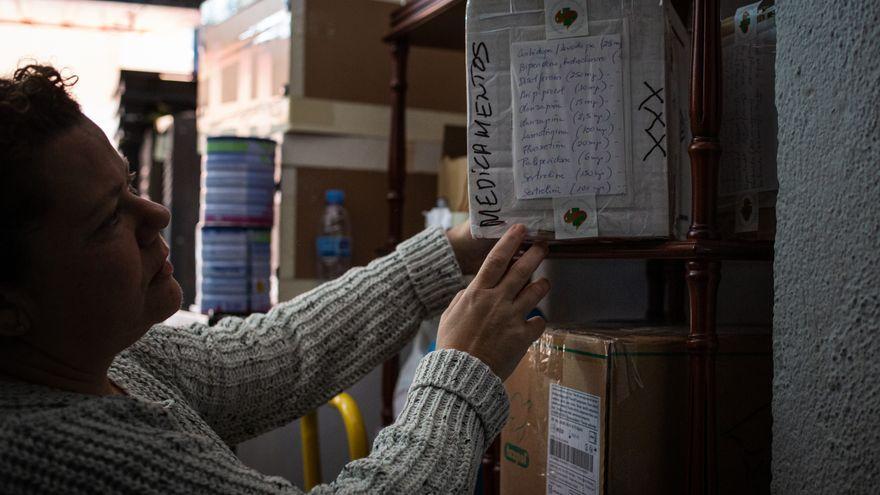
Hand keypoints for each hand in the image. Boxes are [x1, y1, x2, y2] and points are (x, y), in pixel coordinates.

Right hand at [437, 224, 549, 380]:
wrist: (461, 374)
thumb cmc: (452, 344)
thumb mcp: (450, 314)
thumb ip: (464, 298)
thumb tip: (472, 290)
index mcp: (476, 293)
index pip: (495, 260)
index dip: (509, 242)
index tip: (520, 229)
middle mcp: (496, 301)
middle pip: (521, 270)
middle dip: (535, 254)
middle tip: (543, 245)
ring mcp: (512, 317)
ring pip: (536, 291)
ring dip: (542, 284)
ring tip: (544, 282)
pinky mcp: (523, 336)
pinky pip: (539, 321)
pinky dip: (538, 320)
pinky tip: (534, 321)